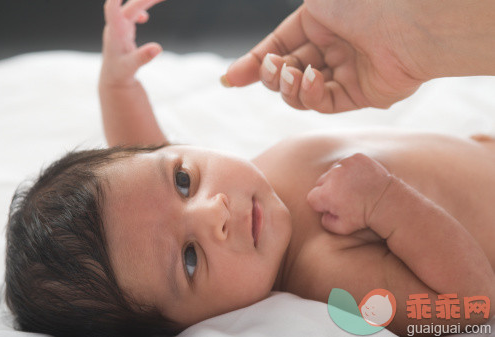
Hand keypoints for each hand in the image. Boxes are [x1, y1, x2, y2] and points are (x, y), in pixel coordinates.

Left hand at [101, 0, 164, 85]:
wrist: (113, 77)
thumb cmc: (119, 72)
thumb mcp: (131, 67)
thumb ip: (143, 57)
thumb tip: (158, 47)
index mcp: (115, 32)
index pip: (112, 8)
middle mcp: (117, 26)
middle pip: (131, 6)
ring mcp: (120, 26)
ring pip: (133, 8)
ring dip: (146, 1)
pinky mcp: (124, 29)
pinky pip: (133, 13)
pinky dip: (141, 9)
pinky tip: (145, 17)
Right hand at [223, 0, 431, 112]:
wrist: (409, 21)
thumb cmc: (364, 3)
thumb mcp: (314, 1)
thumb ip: (286, 26)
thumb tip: (265, 48)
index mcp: (319, 21)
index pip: (277, 47)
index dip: (251, 64)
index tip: (229, 80)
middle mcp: (330, 48)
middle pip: (284, 73)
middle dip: (268, 75)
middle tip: (269, 70)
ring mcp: (344, 72)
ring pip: (299, 93)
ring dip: (286, 87)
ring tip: (292, 74)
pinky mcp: (359, 95)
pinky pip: (323, 103)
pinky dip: (311, 95)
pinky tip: (314, 79)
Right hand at [307, 153, 392, 234]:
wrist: (388, 202)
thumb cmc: (365, 217)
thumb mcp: (342, 228)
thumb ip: (326, 222)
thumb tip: (323, 214)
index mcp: (326, 194)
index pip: (313, 198)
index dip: (322, 205)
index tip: (333, 208)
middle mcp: (332, 176)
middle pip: (321, 183)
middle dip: (329, 190)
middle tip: (343, 198)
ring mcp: (344, 164)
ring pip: (333, 171)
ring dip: (339, 178)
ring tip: (352, 188)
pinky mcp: (356, 157)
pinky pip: (346, 162)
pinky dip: (350, 169)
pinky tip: (359, 179)